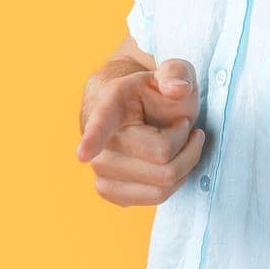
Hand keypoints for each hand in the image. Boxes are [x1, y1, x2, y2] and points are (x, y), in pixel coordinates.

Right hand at [74, 58, 205, 206]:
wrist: (137, 113)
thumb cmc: (157, 93)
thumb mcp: (172, 72)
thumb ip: (177, 72)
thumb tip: (177, 88)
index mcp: (110, 104)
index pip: (102, 122)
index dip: (93, 138)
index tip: (83, 153)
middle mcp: (98, 141)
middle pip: (162, 156)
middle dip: (186, 143)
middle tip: (183, 125)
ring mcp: (100, 170)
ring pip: (162, 183)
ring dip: (184, 163)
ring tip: (180, 141)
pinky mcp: (110, 192)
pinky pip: (158, 197)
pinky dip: (175, 180)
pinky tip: (170, 161)